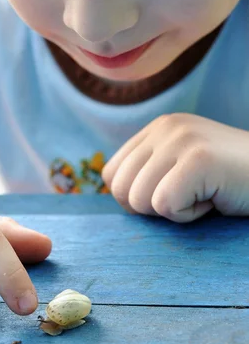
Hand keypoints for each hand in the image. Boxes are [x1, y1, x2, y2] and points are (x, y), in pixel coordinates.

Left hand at [102, 113, 248, 222]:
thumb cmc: (231, 182)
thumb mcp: (182, 168)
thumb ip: (149, 172)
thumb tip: (114, 192)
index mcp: (158, 128)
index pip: (111, 174)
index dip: (136, 197)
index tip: (172, 193)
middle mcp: (165, 128)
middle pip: (119, 189)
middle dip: (151, 207)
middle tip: (189, 195)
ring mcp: (181, 140)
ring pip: (139, 200)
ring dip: (174, 211)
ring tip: (204, 193)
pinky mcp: (197, 159)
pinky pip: (165, 206)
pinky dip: (190, 215)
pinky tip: (213, 198)